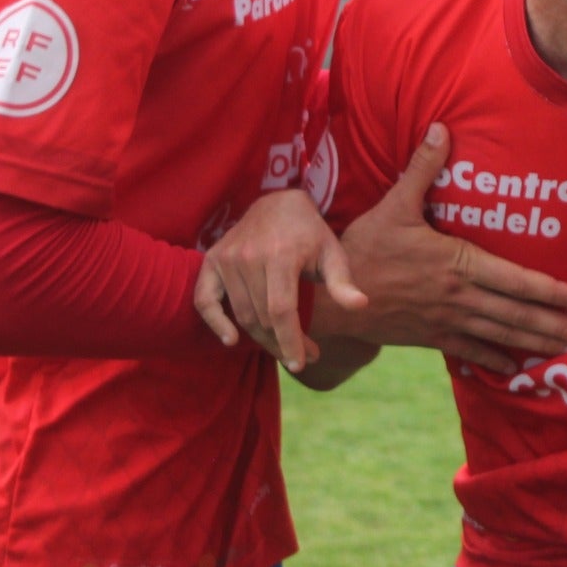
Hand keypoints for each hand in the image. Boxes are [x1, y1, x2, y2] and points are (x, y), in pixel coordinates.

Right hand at [195, 189, 365, 372]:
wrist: (277, 204)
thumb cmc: (310, 234)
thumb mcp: (332, 252)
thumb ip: (343, 282)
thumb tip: (361, 305)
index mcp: (281, 254)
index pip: (281, 310)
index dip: (290, 341)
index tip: (302, 362)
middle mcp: (249, 256)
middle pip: (261, 318)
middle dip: (282, 344)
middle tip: (303, 357)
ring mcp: (227, 258)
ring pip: (241, 314)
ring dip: (261, 339)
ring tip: (285, 349)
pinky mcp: (212, 261)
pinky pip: (205, 301)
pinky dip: (215, 323)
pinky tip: (231, 340)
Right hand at [321, 124, 566, 373]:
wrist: (327, 299)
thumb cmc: (363, 248)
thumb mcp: (393, 204)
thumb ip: (423, 169)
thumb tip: (441, 127)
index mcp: (457, 263)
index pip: (515, 279)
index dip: (551, 291)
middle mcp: (458, 296)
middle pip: (517, 313)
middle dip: (555, 324)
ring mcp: (446, 320)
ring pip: (501, 335)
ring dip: (537, 343)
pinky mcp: (431, 338)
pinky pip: (470, 351)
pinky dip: (496, 360)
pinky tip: (517, 368)